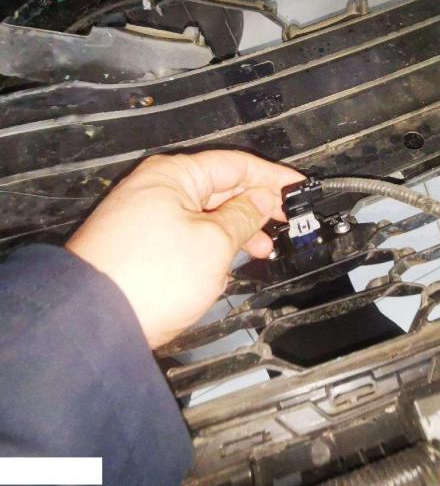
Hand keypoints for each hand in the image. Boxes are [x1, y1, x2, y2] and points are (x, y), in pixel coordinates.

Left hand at [66, 150, 302, 348]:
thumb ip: (245, 216)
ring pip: (208, 214)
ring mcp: (149, 217)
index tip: (297, 187)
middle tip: (285, 222)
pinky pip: (190, 234)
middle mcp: (158, 189)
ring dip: (238, 231)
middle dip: (256, 207)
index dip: (273, 177)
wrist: (95, 322)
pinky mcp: (145, 244)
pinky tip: (227, 263)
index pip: (236, 165)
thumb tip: (262, 201)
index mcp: (175, 176)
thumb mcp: (214, 242)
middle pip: (222, 188)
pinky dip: (213, 245)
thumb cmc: (146, 278)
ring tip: (262, 249)